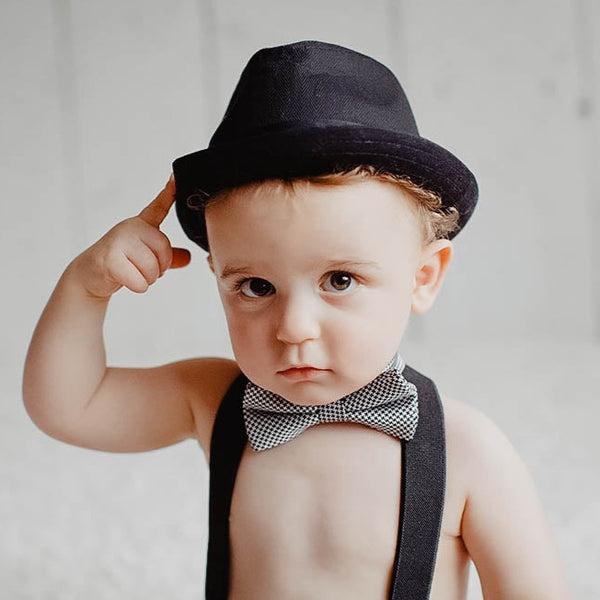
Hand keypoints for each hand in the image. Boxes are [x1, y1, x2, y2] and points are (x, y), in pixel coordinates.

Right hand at [72, 176, 190, 297]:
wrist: (89, 274)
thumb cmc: (121, 263)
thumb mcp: (146, 257)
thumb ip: (168, 256)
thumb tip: (187, 258)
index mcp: (142, 224)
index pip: (158, 206)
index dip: (169, 192)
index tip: (176, 176)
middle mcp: (131, 227)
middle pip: (164, 250)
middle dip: (159, 268)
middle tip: (143, 270)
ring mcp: (119, 239)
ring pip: (153, 268)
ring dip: (148, 280)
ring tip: (133, 274)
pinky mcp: (110, 257)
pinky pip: (140, 281)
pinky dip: (138, 287)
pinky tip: (127, 281)